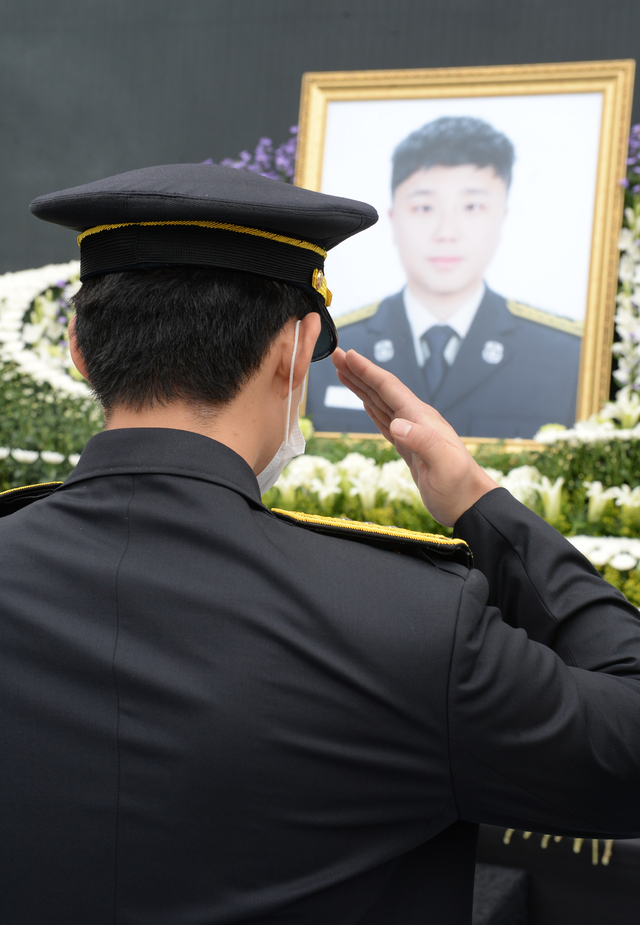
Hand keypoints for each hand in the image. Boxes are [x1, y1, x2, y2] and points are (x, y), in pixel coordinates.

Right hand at [331, 348, 498, 525]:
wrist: (468, 504)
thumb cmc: (458, 485)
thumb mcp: (443, 464)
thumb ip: (422, 441)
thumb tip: (396, 424)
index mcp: (420, 419)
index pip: (389, 388)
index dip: (367, 371)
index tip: (348, 355)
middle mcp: (415, 420)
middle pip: (382, 390)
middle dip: (358, 372)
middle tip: (337, 357)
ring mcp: (412, 433)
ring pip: (381, 403)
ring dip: (362, 387)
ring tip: (344, 374)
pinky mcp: (408, 447)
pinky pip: (385, 421)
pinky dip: (372, 409)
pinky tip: (366, 403)